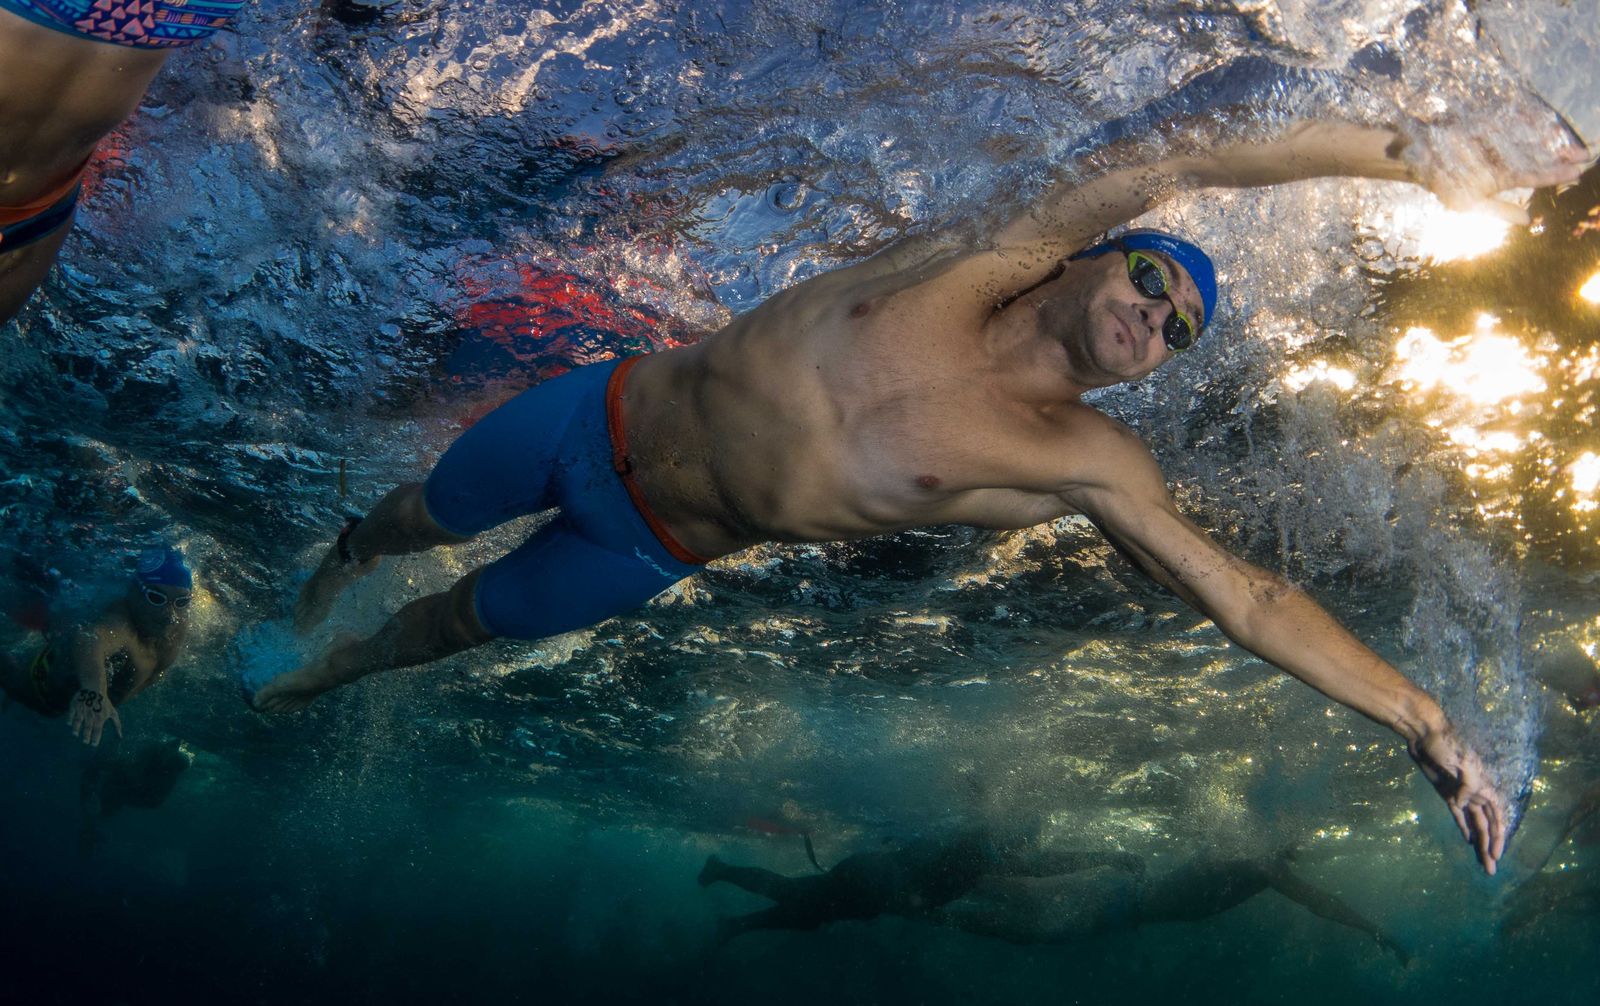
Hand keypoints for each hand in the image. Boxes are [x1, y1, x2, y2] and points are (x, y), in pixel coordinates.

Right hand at [67, 688, 121, 746]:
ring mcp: (83, 709)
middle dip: (87, 735)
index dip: (96, 737)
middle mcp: (91, 714)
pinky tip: (69, 724)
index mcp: (100, 717)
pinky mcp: (75, 705)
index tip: (93, 745)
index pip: (98, 729)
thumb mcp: (113, 713)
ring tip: (75, 734)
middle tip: (85, 742)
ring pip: (79, 720)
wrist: (95, 689)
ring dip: (77, 727)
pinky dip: (70, 718)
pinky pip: (72, 712)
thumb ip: (116, 724)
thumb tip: (120, 736)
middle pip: (89, 726)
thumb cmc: (104, 704)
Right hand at [1396, 105, 1592, 222]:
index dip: (1558, 173)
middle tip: (1587, 154)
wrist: (1416, 157)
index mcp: (1503, 177)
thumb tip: (1528, 221)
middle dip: (1563, 154)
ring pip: (1533, 136)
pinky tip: (1549, 121)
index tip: (1579, 170)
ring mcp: (1500, 138)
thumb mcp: (1468, 204)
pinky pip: (1515, 117)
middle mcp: (1506, 157)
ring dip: (1554, 137)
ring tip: (1574, 141)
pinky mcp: (1492, 121)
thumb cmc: (1441, 183)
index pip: (1537, 175)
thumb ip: (1498, 210)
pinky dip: (1533, 117)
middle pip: (1541, 154)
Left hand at [1407, 723, 1504, 874]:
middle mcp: (1476, 794)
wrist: (1424, 733)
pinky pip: (1458, 814)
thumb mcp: (1462, 763)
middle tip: (1490, 871)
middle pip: (1486, 826)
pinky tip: (1468, 840)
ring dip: (1479, 843)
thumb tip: (1465, 804)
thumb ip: (1468, 787)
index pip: (1497, 817)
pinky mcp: (1446, 792)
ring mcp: (1460, 794)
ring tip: (1482, 862)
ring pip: (1473, 823)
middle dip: (1490, 848)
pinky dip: (1463, 827)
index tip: (1497, 855)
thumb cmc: (1446, 744)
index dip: (1499, 837)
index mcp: (1484, 787)